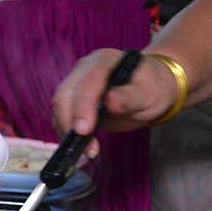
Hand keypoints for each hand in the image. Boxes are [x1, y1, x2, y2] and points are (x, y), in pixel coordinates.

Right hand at [52, 48, 179, 157]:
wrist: (147, 89)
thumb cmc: (151, 88)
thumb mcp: (149, 93)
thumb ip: (130, 97)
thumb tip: (111, 102)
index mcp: (105, 61)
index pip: (87, 83)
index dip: (83, 107)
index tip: (84, 130)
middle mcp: (85, 69)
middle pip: (65, 95)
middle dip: (70, 122)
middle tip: (87, 147)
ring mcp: (76, 83)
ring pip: (60, 107)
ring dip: (67, 131)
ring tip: (89, 149)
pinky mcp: (72, 99)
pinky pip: (62, 116)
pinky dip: (68, 133)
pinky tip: (83, 145)